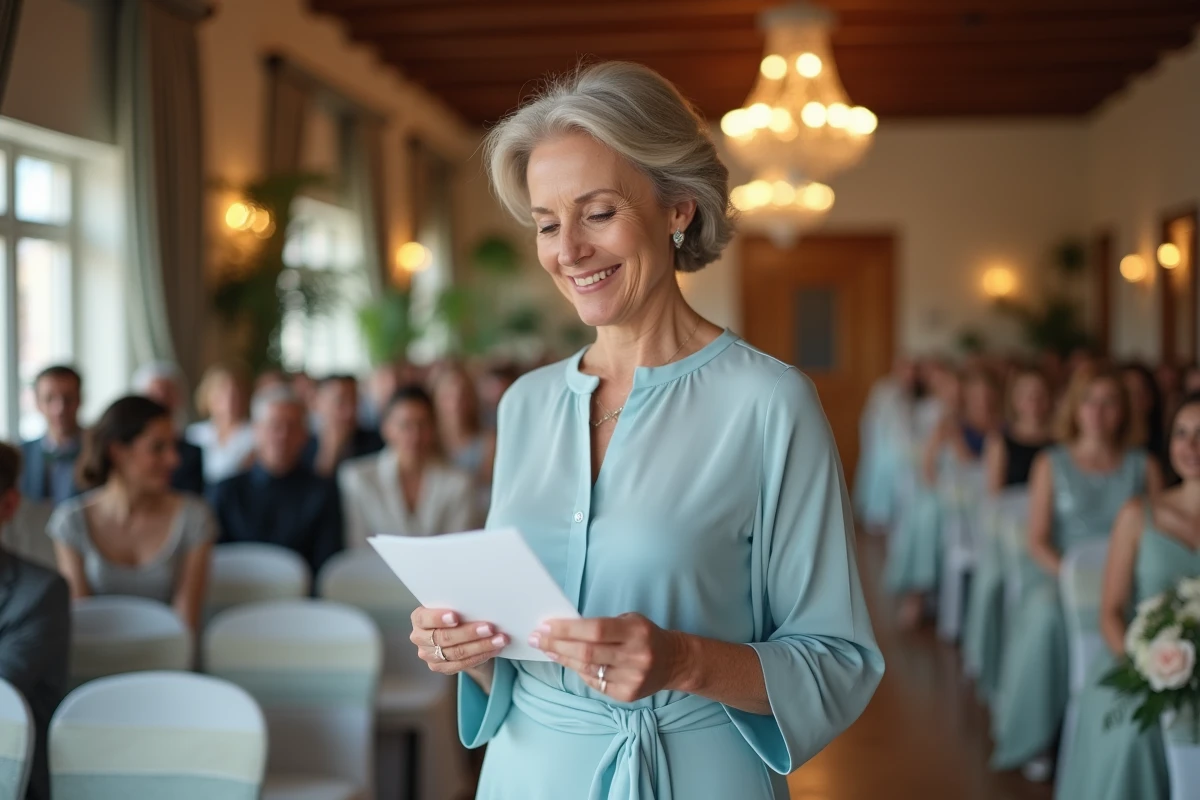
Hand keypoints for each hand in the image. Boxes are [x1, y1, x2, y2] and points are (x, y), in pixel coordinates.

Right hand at [409, 607, 508, 674]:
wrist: (457, 635)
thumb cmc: (457, 615)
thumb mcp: (454, 607)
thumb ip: (460, 607)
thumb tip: (480, 605)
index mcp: (419, 618)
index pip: (424, 618)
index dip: (439, 618)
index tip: (456, 616)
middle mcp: (420, 638)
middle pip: (444, 637)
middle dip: (469, 633)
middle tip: (490, 627)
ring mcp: (429, 655)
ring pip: (456, 652)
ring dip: (481, 646)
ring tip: (500, 639)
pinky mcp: (440, 667)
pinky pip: (462, 664)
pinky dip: (481, 655)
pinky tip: (494, 649)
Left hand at [531, 613, 693, 702]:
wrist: (674, 661)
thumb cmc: (644, 635)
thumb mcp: (629, 621)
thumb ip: (600, 625)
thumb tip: (563, 629)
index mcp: (635, 632)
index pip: (595, 630)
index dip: (567, 628)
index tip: (545, 625)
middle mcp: (635, 656)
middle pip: (587, 652)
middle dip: (557, 644)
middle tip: (537, 638)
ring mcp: (631, 678)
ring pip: (587, 670)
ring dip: (562, 659)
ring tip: (546, 649)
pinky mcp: (627, 695)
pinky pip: (594, 683)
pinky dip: (579, 671)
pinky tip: (568, 662)